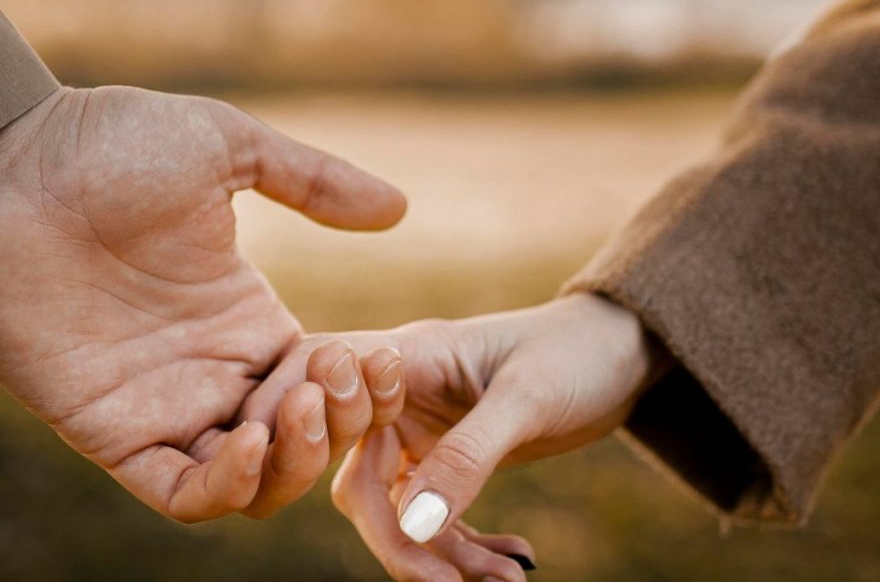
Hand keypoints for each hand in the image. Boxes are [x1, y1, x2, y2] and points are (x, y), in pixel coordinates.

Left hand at [0, 85, 406, 521]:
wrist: (4, 162)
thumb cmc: (110, 143)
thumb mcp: (229, 148)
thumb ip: (314, 181)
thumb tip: (398, 207)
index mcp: (247, 317)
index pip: (328, 385)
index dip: (362, 385)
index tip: (372, 355)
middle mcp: (214, 370)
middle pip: (304, 443)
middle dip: (338, 425)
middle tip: (331, 376)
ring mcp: (165, 405)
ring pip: (255, 483)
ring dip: (295, 462)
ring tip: (296, 405)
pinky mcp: (111, 430)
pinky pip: (181, 493)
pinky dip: (227, 487)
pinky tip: (249, 439)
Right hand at [319, 295, 668, 580]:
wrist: (623, 350)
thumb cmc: (577, 350)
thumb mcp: (527, 400)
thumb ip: (468, 457)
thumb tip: (413, 525)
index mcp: (403, 359)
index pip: (322, 398)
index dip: (294, 443)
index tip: (286, 489)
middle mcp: (400, 396)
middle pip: (360, 482)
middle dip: (396, 541)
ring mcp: (422, 431)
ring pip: (398, 513)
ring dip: (440, 556)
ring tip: (506, 579)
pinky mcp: (448, 460)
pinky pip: (436, 520)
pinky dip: (464, 550)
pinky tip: (512, 561)